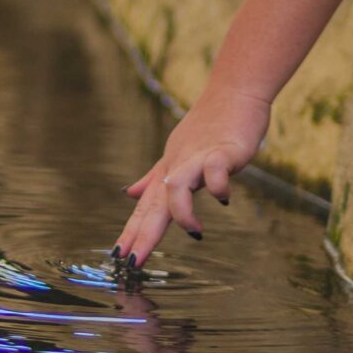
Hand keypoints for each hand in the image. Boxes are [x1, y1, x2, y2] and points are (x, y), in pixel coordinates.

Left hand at [115, 89, 270, 265]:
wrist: (234, 92)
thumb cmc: (209, 125)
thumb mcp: (176, 154)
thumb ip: (154, 178)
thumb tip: (129, 194)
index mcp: (168, 172)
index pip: (144, 207)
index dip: (131, 232)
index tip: (118, 257)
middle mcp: (178, 166)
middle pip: (155, 204)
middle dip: (142, 234)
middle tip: (132, 260)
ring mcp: (198, 158)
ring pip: (177, 186)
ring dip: (182, 212)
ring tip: (195, 231)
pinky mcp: (222, 150)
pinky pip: (214, 170)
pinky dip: (217, 185)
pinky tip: (224, 197)